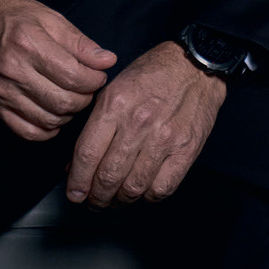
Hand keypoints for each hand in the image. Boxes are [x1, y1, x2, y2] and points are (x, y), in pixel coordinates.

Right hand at [0, 0, 116, 140]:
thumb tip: (107, 61)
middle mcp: (13, 69)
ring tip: (71, 97)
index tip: (98, 75)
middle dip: (85, 98)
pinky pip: (28, 132)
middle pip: (64, 102)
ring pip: (49, 120)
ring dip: (68, 114)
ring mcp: (2, 91)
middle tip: (87, 87)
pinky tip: (53, 114)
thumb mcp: (51, 18)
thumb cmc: (17, 18)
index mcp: (28, 42)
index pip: (73, 76)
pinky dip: (48, 129)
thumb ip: (80, 43)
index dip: (94, 80)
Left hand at [66, 40, 225, 206]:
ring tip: (113, 201)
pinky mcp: (185, 151)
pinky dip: (146, 198)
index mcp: (115, 103)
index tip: (73, 193)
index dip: (77, 180)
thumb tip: (77, 162)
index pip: (88, 153)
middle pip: (108, 176)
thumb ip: (96, 123)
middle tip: (92, 202)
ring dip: (118, 201)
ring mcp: (164, 139)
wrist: (194, 66)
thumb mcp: (115, 87)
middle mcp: (138, 123)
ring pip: (133, 188)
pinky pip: (160, 189)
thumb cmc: (152, 74)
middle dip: (95, 197)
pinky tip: (140, 192)